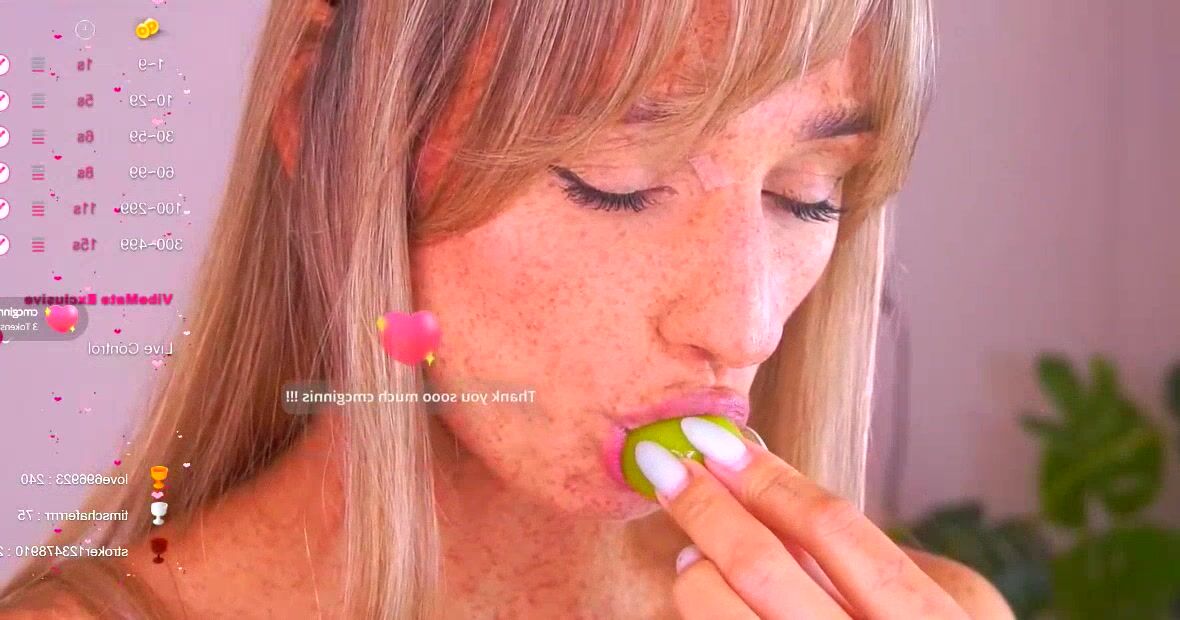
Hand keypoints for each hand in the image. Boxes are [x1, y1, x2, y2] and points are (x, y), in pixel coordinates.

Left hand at [634, 417, 971, 618]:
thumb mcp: (936, 612)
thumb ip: (871, 562)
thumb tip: (774, 498)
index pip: (832, 527)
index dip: (767, 477)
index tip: (715, 440)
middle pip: (762, 568)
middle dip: (705, 507)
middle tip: (666, 467)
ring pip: (721, 614)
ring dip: (694, 572)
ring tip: (691, 554)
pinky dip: (702, 614)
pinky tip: (703, 598)